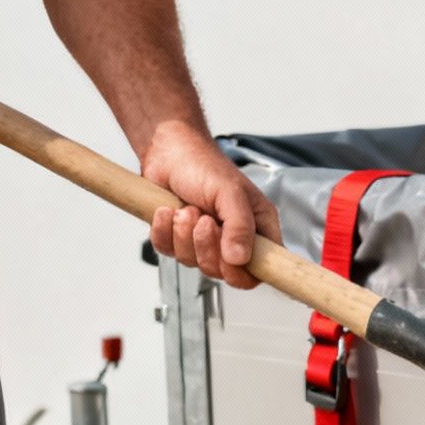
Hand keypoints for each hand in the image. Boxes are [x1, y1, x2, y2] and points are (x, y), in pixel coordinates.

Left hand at [141, 123, 280, 288]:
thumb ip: (240, 226)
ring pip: (192, 263)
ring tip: (186, 209)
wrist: (169, 151)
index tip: (231, 258)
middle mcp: (233, 240)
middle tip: (204, 219)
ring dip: (183, 235)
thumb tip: (239, 258)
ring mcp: (205, 242)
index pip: (261, 270)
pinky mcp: (178, 240)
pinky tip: (168, 211)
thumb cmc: (204, 165)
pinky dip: (163, 232)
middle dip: (206, 246)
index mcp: (258, 230)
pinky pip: (168, 252)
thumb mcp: (231, 193)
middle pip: (222, 272)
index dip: (244, 273)